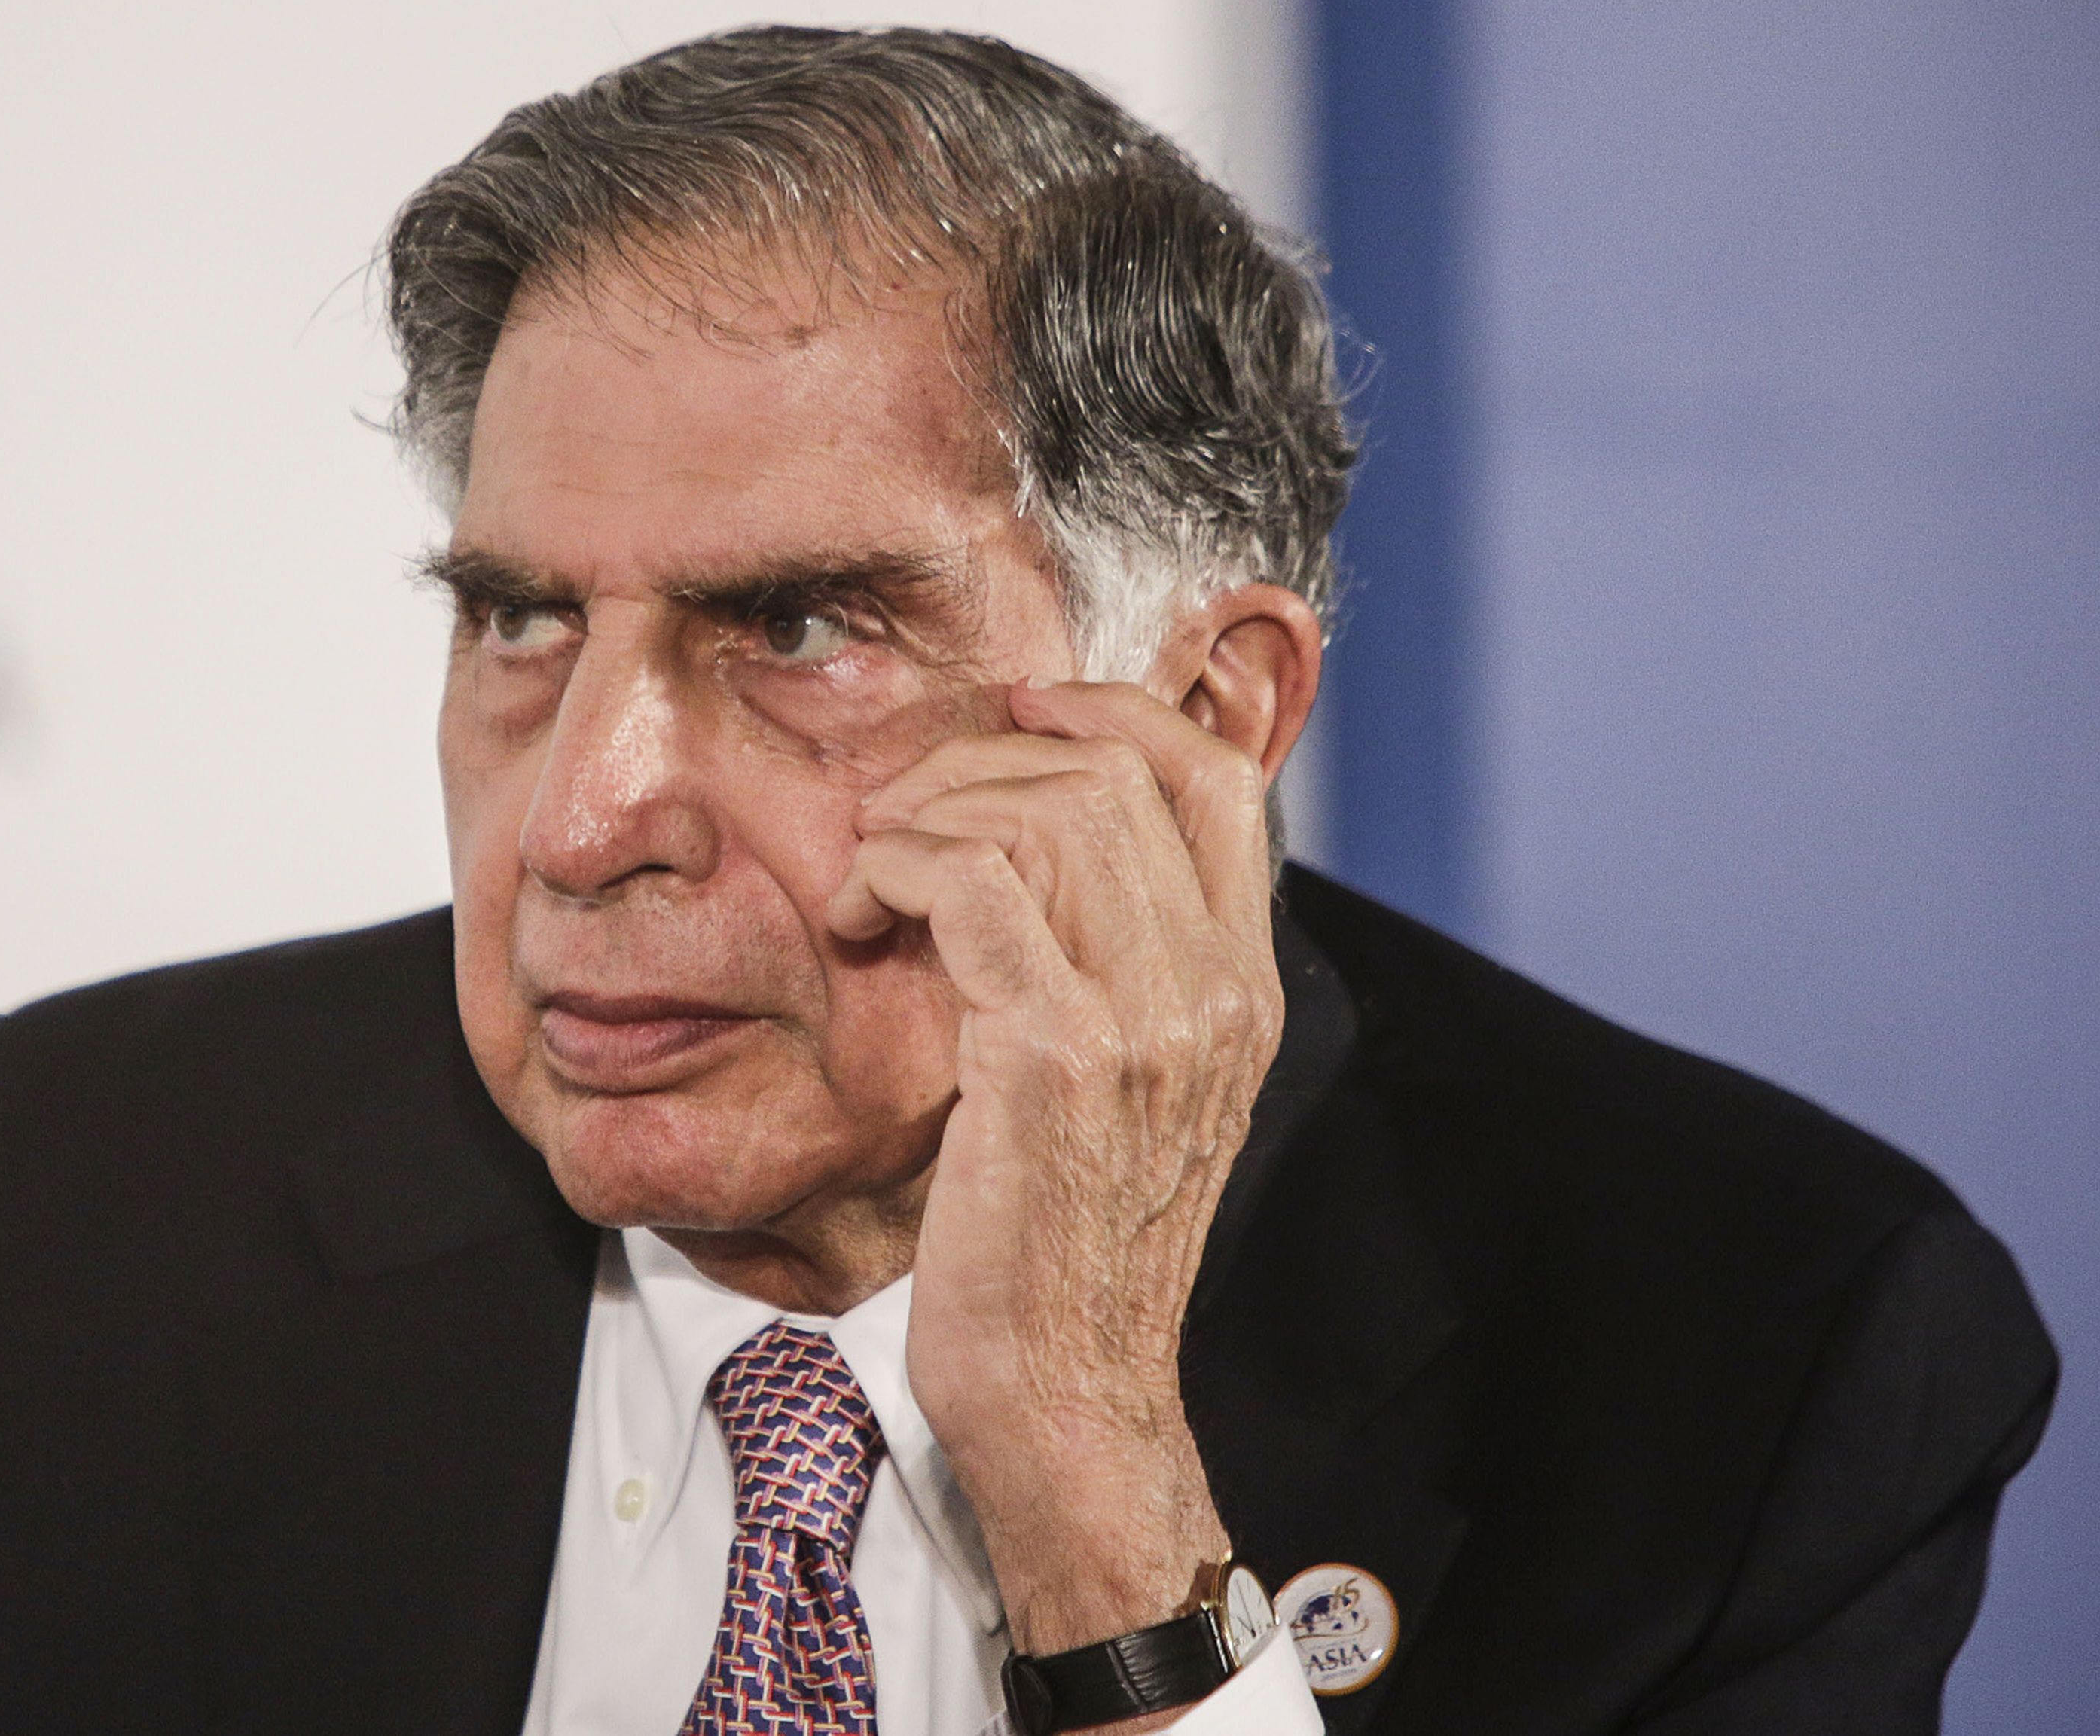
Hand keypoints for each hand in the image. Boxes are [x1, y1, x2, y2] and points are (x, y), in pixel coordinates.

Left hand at [824, 679, 1283, 1660]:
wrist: (1067, 1392)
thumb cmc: (1065, 1242)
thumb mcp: (1122, 1085)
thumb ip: (1112, 964)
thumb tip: (1026, 839)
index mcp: (1241, 989)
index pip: (1211, 777)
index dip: (1108, 708)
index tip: (1012, 713)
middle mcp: (1215, 990)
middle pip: (1113, 768)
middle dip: (982, 758)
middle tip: (900, 815)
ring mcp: (1145, 1018)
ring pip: (1043, 808)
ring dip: (927, 815)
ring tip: (872, 878)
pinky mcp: (1057, 1053)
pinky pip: (973, 883)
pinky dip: (896, 870)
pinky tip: (858, 920)